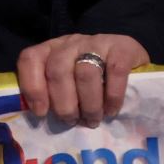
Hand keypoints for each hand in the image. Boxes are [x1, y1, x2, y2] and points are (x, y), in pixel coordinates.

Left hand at [16, 33, 149, 127]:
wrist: (132, 62)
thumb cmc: (95, 82)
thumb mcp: (70, 85)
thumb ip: (54, 95)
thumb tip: (41, 120)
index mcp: (52, 50)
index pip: (30, 58)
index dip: (32, 86)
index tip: (41, 113)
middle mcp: (71, 43)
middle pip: (57, 70)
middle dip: (63, 103)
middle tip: (72, 121)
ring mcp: (97, 42)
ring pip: (85, 73)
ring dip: (89, 104)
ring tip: (93, 119)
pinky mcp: (123, 47)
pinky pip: (115, 71)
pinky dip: (113, 96)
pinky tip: (112, 110)